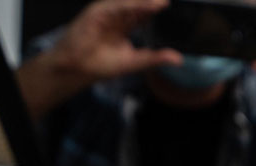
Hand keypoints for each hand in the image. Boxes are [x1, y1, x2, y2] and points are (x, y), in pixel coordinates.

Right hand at [45, 0, 181, 82]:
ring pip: (131, 3)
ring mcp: (108, 12)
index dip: (160, 9)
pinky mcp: (98, 12)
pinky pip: (118, 6)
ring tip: (164, 2)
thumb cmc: (101, 64)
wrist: (76, 68)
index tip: (179, 9)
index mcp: (126, 23)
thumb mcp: (134, 62)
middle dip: (155, 2)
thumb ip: (154, 58)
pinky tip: (149, 5)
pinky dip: (134, 5)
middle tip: (174, 2)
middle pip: (140, 4)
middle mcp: (118, 15)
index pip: (146, 13)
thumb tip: (178, 59)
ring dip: (147, 2)